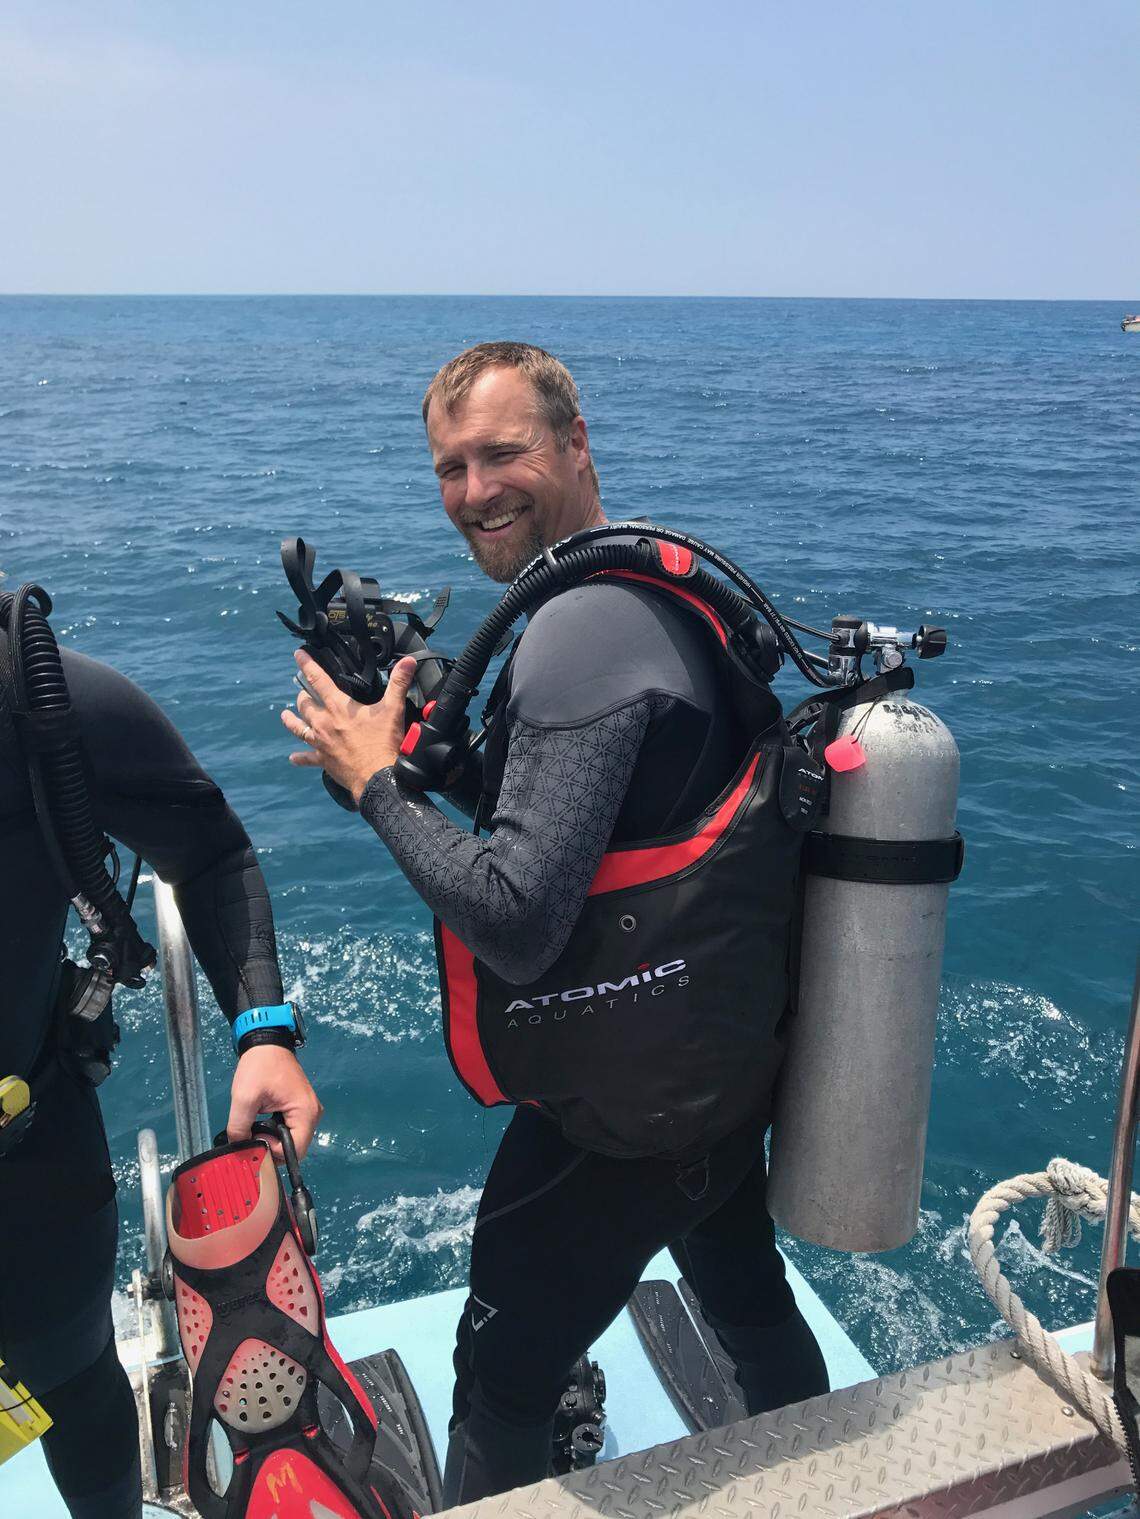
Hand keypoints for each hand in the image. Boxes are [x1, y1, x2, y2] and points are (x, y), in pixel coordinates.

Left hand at [226, 1045, 323, 1159]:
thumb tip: (239, 1148)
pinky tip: (262, 1123)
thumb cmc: (260, 1066)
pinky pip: (290, 1129)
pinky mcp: (300, 1107)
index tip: (256, 1137)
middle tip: (253, 1134)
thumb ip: (239, 1127)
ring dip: (273, 1139)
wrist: (266, 1042)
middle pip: (294, 1148)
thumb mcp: (244, 1097)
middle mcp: (313, 1114)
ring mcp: (308, 1111)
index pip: (295, 1152)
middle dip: (272, 1147)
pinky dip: (275, 1131)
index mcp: (306, 1113)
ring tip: (255, 1127)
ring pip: (291, 1140)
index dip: (273, 1152)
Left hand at [281, 651, 416, 805]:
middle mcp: (325, 723)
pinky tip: (293, 758)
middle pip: (305, 704)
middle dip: (302, 695)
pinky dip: (300, 758)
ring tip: (284, 715)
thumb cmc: (384, 743)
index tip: (298, 654)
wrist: (377, 777)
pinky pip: (307, 758)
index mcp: (339, 708)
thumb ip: (399, 683)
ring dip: (291, 721)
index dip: (307, 665)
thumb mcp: (393, 709)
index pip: (318, 680)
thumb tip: (408, 662)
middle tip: (301, 690)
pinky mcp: (323, 760)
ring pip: (299, 728)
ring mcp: (321, 743)